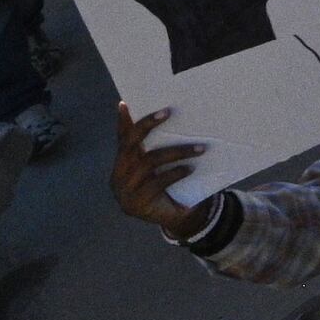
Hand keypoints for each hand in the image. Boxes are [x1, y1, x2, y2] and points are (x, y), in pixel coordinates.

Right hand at [110, 105, 217, 237]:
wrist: (173, 216)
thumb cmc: (169, 184)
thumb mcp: (162, 165)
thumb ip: (159, 147)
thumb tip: (178, 117)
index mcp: (123, 163)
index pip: (122, 138)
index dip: (122, 122)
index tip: (124, 103)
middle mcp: (119, 175)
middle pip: (130, 144)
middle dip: (147, 125)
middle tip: (168, 111)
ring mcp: (125, 191)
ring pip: (149, 162)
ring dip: (177, 152)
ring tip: (200, 148)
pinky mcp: (137, 204)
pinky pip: (157, 182)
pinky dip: (175, 173)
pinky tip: (190, 169)